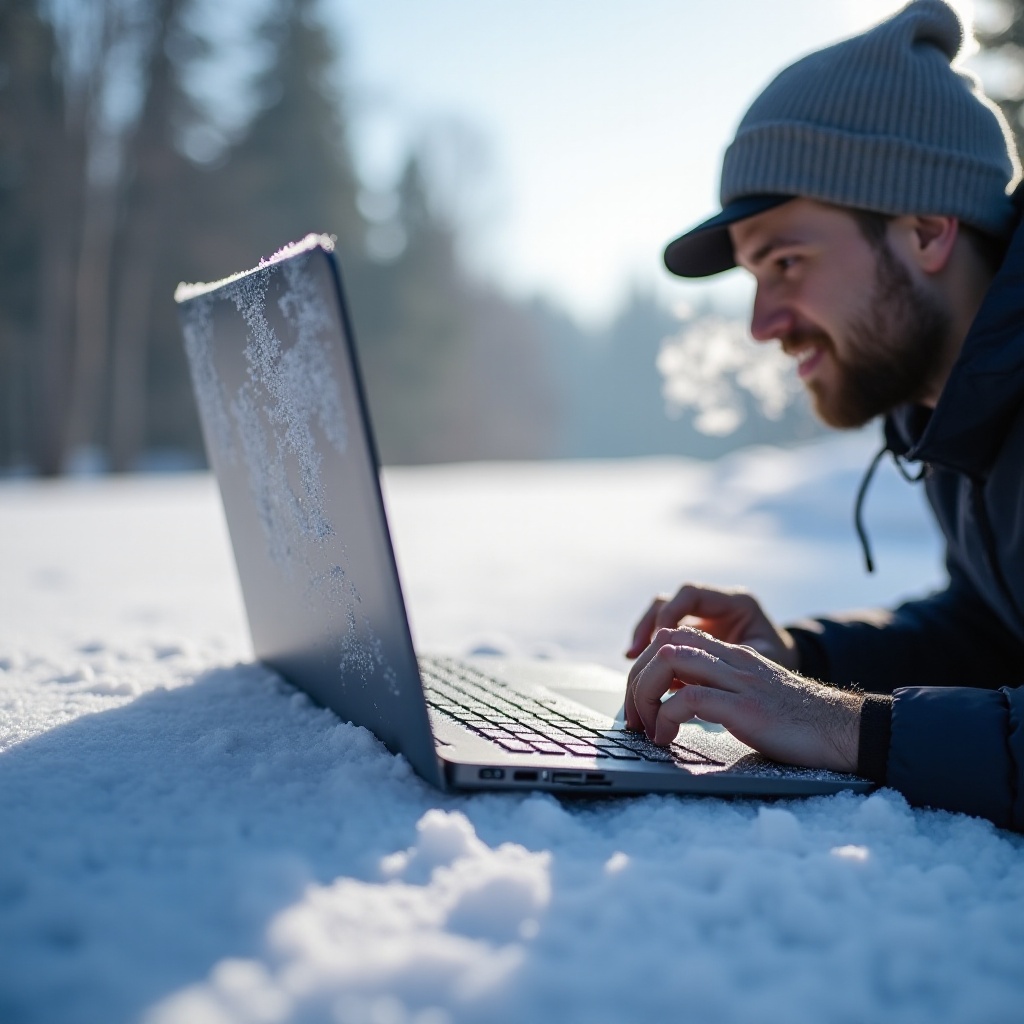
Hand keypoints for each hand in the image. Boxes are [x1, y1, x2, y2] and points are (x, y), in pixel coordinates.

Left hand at [624, 626, 860, 771]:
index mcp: (732, 654)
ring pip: (669, 661)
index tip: (638, 700)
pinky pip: (688, 699)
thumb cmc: (797, 723)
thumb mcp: (749, 695)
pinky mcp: (746, 708)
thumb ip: (717, 688)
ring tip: (645, 728)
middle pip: (663, 644)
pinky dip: (666, 717)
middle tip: (633, 718)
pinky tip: (667, 738)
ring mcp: (739, 681)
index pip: (673, 636)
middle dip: (635, 679)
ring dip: (644, 694)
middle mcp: (732, 659)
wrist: (845, 731)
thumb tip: (672, 702)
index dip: (644, 663)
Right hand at [626, 584, 798, 669]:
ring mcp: (702, 618)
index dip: (670, 614)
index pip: (691, 593)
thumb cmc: (780, 669)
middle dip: (648, 627)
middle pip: (667, 602)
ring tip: (632, 659)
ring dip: (643, 636)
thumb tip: (683, 673)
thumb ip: (724, 661)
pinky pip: (662, 635)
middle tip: (635, 655)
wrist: (788, 681)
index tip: (660, 643)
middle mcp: (715, 604)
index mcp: (737, 602)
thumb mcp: (761, 663)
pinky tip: (641, 668)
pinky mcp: (693, 636)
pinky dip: (650, 649)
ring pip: (659, 615)